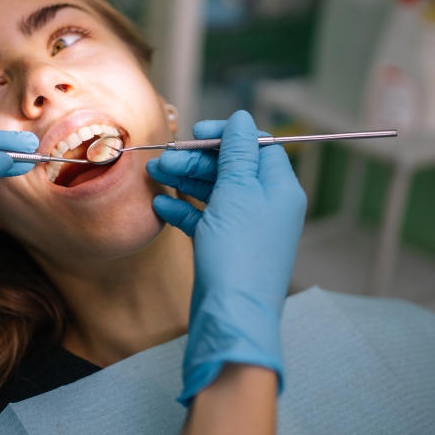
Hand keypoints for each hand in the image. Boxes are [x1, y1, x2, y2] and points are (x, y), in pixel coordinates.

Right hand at [146, 110, 305, 403]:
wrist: (232, 316)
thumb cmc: (239, 253)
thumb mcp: (236, 193)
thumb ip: (237, 153)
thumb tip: (243, 119)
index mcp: (279, 189)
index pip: (258, 147)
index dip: (227, 136)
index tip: (195, 132)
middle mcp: (266, 206)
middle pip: (231, 168)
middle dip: (196, 159)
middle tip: (164, 159)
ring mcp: (245, 228)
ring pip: (214, 192)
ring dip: (185, 180)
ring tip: (155, 176)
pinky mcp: (224, 248)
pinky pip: (204, 219)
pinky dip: (183, 209)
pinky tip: (162, 206)